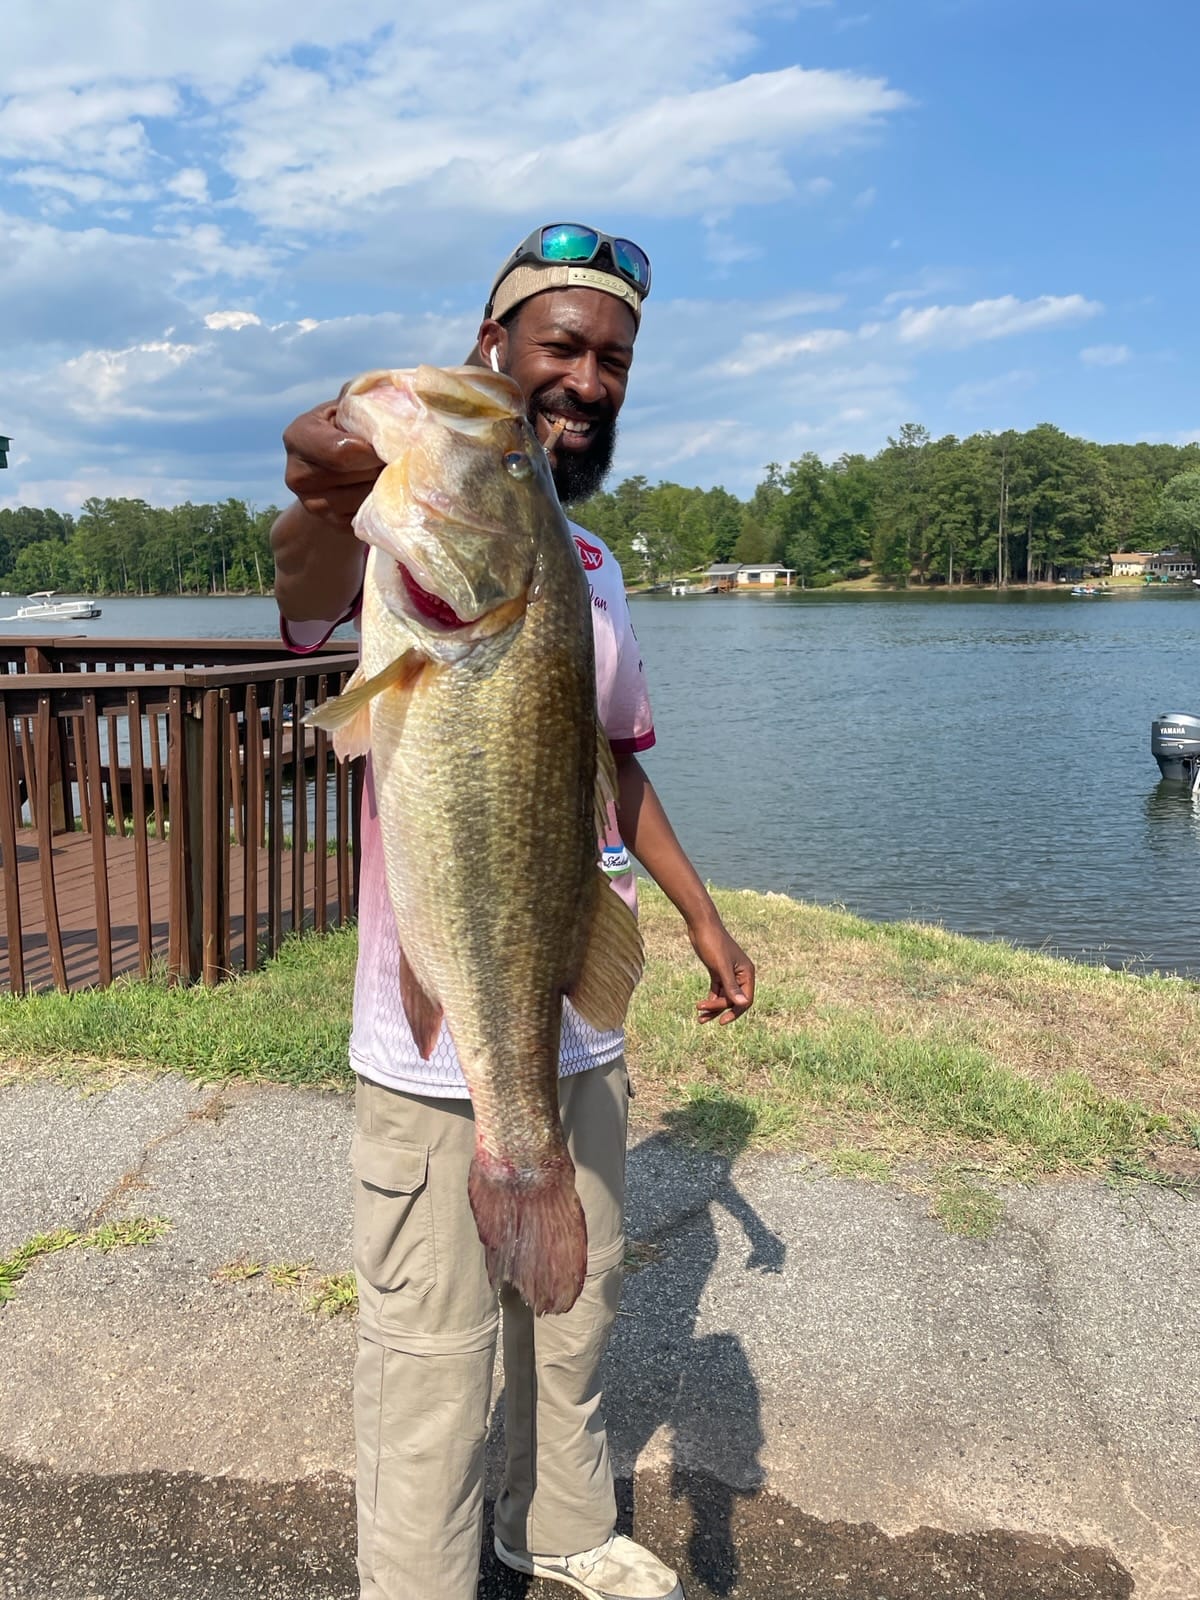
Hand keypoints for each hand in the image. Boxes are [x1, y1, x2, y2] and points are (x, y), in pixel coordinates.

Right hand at [283, 400, 383, 529]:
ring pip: (365, 497)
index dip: (372, 449)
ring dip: (385, 484)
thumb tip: (396, 389)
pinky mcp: (332, 525)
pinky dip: (381, 502)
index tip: (390, 443)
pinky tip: (382, 488)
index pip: (341, 451)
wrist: (335, 470)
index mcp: (298, 436)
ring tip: (388, 469)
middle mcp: (297, 475)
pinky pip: (367, 516)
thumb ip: (361, 397)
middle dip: (382, 464)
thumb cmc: (346, 429)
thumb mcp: (347, 407)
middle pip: (358, 475)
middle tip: (395, 454)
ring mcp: (312, 505)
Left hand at [689, 920, 754, 1025]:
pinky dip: (710, 999)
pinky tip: (701, 1007)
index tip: (721, 1021)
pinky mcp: (718, 972)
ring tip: (699, 1018)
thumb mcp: (721, 966)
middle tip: (702, 1014)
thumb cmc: (713, 943)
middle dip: (719, 1009)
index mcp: (747, 973)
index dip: (735, 1012)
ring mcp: (729, 973)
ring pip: (724, 997)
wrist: (701, 926)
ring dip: (713, 1007)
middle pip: (733, 1000)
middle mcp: (740, 975)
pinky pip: (717, 990)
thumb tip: (742, 1004)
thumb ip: (731, 986)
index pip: (746, 1000)